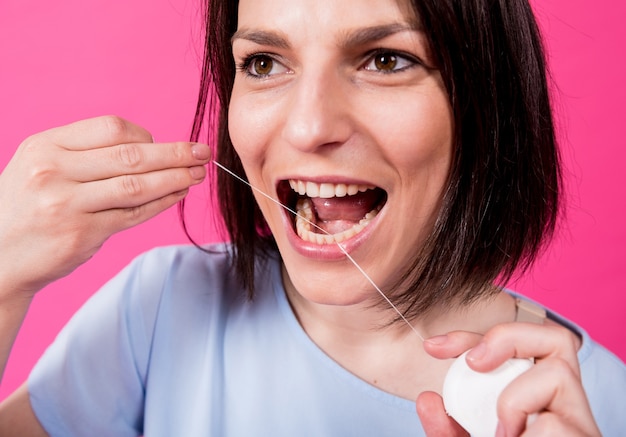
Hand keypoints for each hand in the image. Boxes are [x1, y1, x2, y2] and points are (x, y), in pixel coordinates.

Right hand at [0, 116, 209, 296]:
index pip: (111, 129)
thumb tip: (150, 148)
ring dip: (175, 179)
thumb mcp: (40, 166)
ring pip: (136, 186)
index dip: (146, 136)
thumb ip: (85, 154)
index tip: (164, 144)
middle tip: (203, 153)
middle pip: (131, 156)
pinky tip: (178, 195)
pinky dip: (160, 203)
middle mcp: (54, 171)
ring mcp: (67, 205)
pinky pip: (132, 215)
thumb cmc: (25, 207)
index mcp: (46, 146)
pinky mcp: (81, 235)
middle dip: (174, 154)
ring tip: (198, 174)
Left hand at [417, 323, 600, 435]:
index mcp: (535, 401)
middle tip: (472, 362)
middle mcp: (564, 408)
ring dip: (515, 400)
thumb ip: (446, 429)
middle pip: (554, 339)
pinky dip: (525, 435)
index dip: (472, 336)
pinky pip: (551, 427)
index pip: (514, 347)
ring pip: (557, 375)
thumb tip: (426, 399)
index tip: (434, 347)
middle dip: (507, 337)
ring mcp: (580, 426)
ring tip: (504, 433)